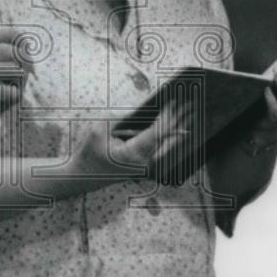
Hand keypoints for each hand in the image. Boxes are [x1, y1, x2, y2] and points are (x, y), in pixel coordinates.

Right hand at [67, 97, 194, 183]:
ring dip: (178, 127)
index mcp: (133, 153)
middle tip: (192, 104)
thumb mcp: (100, 129)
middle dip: (179, 119)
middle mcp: (144, 162)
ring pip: (168, 144)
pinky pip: (161, 148)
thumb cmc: (90, 152)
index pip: (157, 132)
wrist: (84, 176)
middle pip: (167, 138)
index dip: (168, 115)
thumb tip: (141, 110)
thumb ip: (120, 117)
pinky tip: (179, 127)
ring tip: (190, 113)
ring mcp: (146, 166)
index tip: (177, 101)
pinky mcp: (145, 165)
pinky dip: (170, 136)